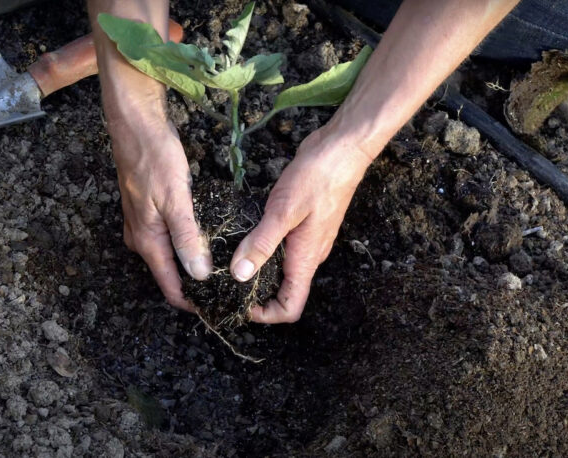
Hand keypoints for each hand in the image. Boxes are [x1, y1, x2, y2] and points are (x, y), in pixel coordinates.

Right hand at [106, 96, 211, 311]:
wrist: (135, 126)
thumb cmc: (154, 159)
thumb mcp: (175, 200)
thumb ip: (187, 239)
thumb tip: (199, 275)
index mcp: (147, 241)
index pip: (170, 287)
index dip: (192, 302)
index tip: (217, 308)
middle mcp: (141, 239)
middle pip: (170, 274)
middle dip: (195, 283)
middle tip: (228, 286)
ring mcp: (143, 225)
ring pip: (170, 255)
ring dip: (192, 262)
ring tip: (224, 266)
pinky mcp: (149, 211)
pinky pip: (169, 237)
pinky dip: (187, 243)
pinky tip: (208, 239)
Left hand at [229, 123, 374, 322]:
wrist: (342, 149)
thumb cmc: (318, 177)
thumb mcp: (284, 211)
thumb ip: (262, 243)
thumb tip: (240, 275)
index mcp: (305, 259)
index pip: (290, 307)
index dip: (265, 314)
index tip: (240, 304)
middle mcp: (308, 255)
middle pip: (283, 291)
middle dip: (256, 293)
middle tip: (225, 282)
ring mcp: (307, 239)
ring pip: (282, 269)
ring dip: (258, 270)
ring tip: (229, 259)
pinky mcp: (302, 223)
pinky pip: (282, 246)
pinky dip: (263, 247)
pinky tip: (245, 234)